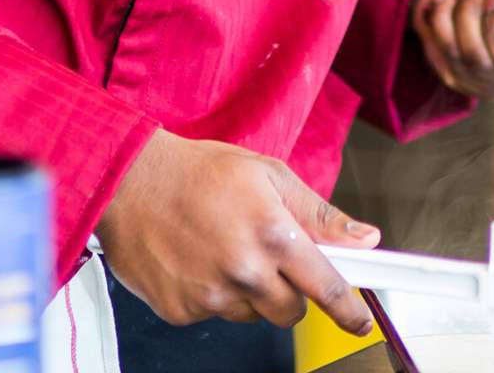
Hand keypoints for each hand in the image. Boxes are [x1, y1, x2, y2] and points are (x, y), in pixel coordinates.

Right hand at [96, 128, 379, 334]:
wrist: (129, 180)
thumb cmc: (198, 171)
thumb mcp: (267, 174)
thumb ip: (318, 213)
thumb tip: (364, 237)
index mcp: (273, 234)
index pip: (326, 288)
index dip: (349, 310)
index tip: (359, 321)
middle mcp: (245, 271)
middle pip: (291, 311)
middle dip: (288, 290)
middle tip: (266, 254)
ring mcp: (212, 296)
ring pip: (252, 314)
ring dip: (248, 291)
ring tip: (224, 248)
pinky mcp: (182, 312)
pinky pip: (215, 315)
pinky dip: (213, 294)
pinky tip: (198, 259)